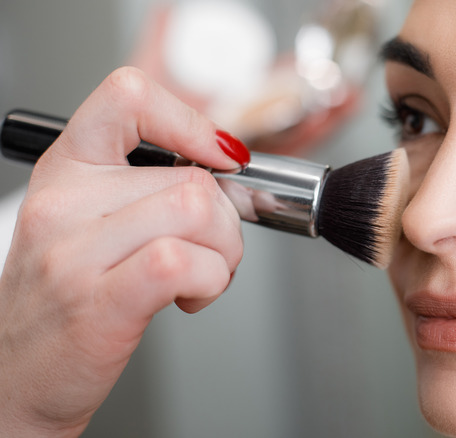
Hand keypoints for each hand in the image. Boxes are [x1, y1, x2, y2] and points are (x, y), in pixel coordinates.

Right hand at [0, 67, 243, 435]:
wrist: (17, 377)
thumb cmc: (66, 302)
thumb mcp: (91, 223)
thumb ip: (148, 188)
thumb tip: (225, 168)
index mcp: (66, 170)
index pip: (128, 96)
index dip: (191, 121)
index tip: (220, 156)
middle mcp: (64, 203)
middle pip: (193, 177)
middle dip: (227, 222)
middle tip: (211, 252)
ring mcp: (75, 253)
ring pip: (198, 210)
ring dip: (225, 252)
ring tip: (202, 276)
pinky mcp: (99, 302)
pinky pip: (185, 261)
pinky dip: (212, 281)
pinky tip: (191, 297)